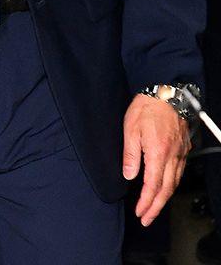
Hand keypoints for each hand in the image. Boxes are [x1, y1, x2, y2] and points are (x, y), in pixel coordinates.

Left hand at [124, 94, 189, 225]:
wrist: (166, 94)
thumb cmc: (146, 108)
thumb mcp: (130, 129)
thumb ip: (130, 154)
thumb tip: (129, 175)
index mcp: (158, 152)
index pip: (153, 185)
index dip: (147, 202)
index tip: (140, 213)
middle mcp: (173, 156)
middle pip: (167, 189)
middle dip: (156, 207)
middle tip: (146, 219)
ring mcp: (181, 154)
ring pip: (175, 183)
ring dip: (164, 198)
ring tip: (153, 208)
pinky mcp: (183, 150)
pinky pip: (178, 173)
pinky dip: (171, 186)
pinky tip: (164, 189)